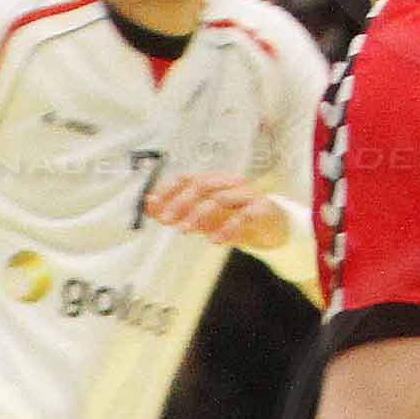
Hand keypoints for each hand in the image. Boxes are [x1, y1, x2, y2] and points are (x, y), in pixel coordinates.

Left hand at [142, 173, 290, 251]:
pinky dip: (228, 228)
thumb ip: (177, 212)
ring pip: (220, 199)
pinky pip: (244, 216)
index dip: (168, 190)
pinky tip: (214, 240)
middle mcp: (229, 184)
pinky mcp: (262, 209)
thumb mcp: (202, 218)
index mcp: (214, 182)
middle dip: (180, 202)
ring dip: (199, 214)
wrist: (271, 228)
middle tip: (166, 220)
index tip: (153, 205)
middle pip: (202, 186)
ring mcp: (247, 195)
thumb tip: (148, 204)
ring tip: (184, 230)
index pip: (187, 179)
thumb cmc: (233, 219)